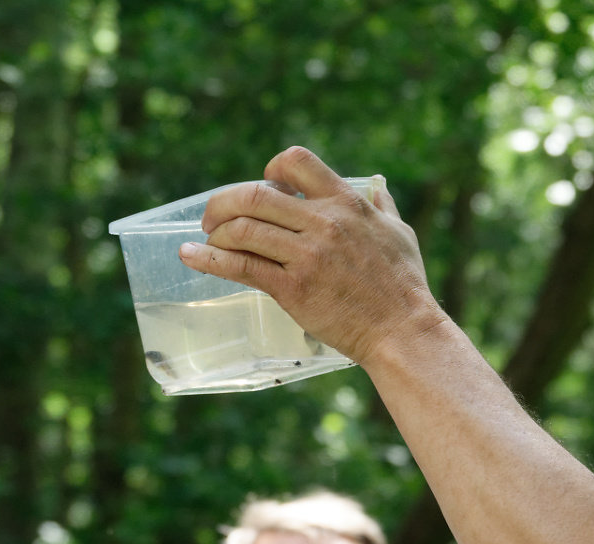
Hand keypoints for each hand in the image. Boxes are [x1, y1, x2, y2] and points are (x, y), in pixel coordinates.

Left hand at [179, 146, 439, 364]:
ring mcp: (306, 255)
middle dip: (224, 201)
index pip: (297, 162)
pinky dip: (209, 259)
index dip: (271, 169)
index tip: (262, 185)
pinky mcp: (292, 288)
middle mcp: (323, 222)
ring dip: (216, 232)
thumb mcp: (399, 232)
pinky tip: (190, 256)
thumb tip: (375, 189)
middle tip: (212, 217)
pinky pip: (241, 266)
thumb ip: (381, 207)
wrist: (401, 330)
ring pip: (243, 228)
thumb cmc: (403, 285)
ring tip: (208, 241)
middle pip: (255, 194)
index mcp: (346, 203)